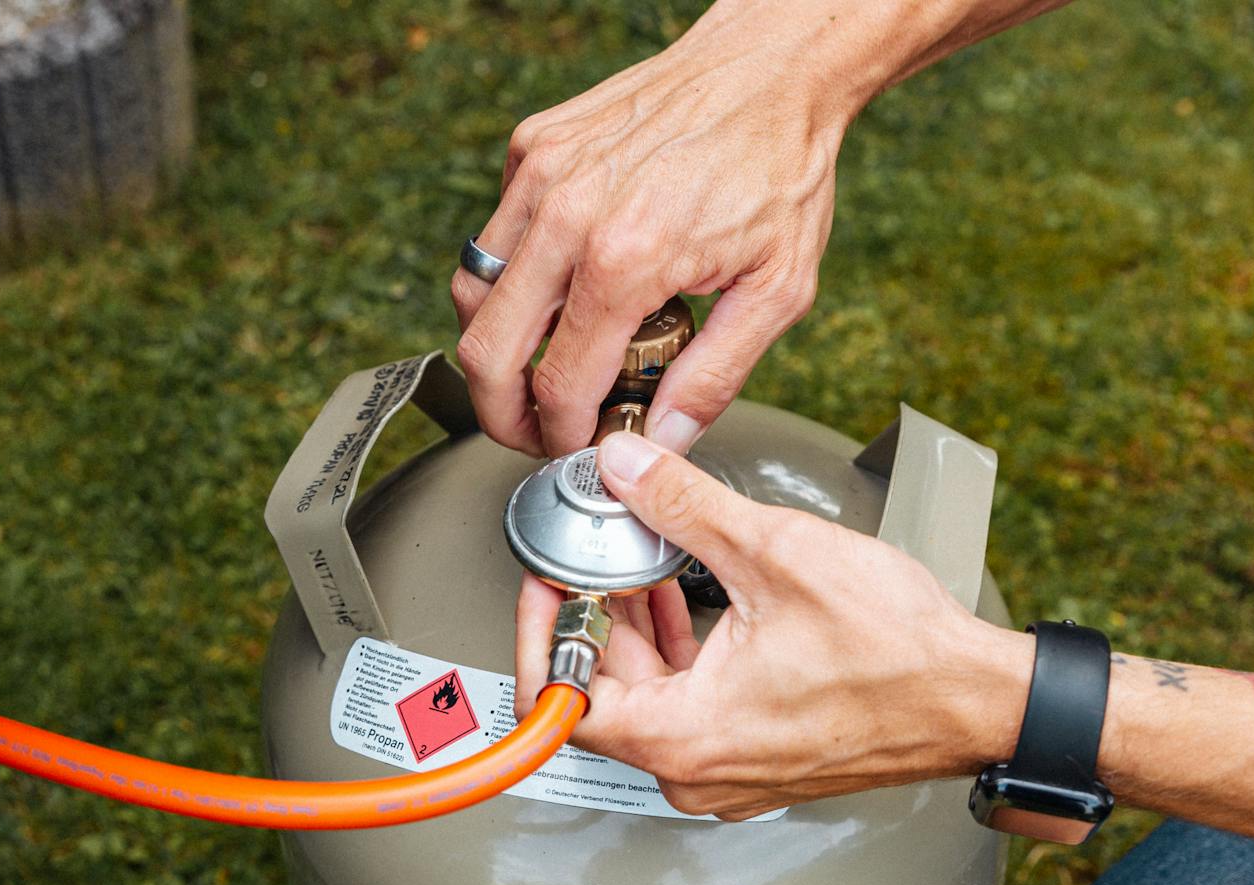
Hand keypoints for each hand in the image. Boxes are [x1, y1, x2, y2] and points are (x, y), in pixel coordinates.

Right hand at [450, 3, 869, 457]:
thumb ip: (714, 378)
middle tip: (530, 431)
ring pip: (473, 293)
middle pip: (485, 349)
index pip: (558, 383)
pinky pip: (495, 235)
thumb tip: (665, 442)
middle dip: (500, 411)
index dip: (562, 435)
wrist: (771, 70)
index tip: (575, 446)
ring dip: (498, 345)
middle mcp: (569, 212)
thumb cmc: (779, 167)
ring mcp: (541, 173)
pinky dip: (515, 275)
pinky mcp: (532, 146)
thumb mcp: (777, 291)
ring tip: (541, 367)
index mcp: (627, 258)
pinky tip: (566, 284)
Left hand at [515, 432, 1031, 819]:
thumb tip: (624, 469)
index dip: (542, 626)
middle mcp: (696, 771)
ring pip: (645, 695)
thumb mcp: (774, 552)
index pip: (558, 700)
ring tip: (643, 556)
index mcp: (682, 738)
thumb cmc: (899, 654)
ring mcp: (727, 770)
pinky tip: (689, 591)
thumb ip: (682, 505)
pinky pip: (687, 705)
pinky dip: (679, 648)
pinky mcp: (755, 756)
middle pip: (600, 690)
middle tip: (597, 546)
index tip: (549, 576)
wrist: (976, 698)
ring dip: (637, 624)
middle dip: (594, 609)